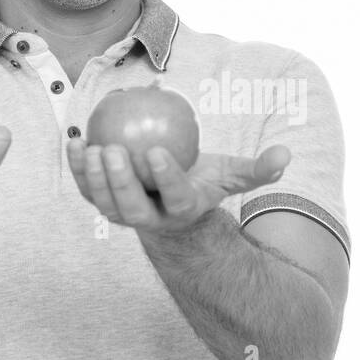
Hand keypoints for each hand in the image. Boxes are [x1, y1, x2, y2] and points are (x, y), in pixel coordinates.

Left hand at [66, 140, 290, 233]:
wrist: (173, 204)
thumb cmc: (204, 181)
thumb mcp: (231, 174)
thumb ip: (258, 168)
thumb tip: (285, 156)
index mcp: (183, 209)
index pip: (174, 196)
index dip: (165, 178)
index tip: (157, 151)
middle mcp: (151, 219)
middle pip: (132, 207)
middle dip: (120, 182)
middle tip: (114, 150)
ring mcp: (125, 215)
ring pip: (106, 203)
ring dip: (94, 178)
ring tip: (91, 147)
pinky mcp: (105, 205)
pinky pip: (87, 189)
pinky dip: (77, 169)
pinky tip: (74, 140)